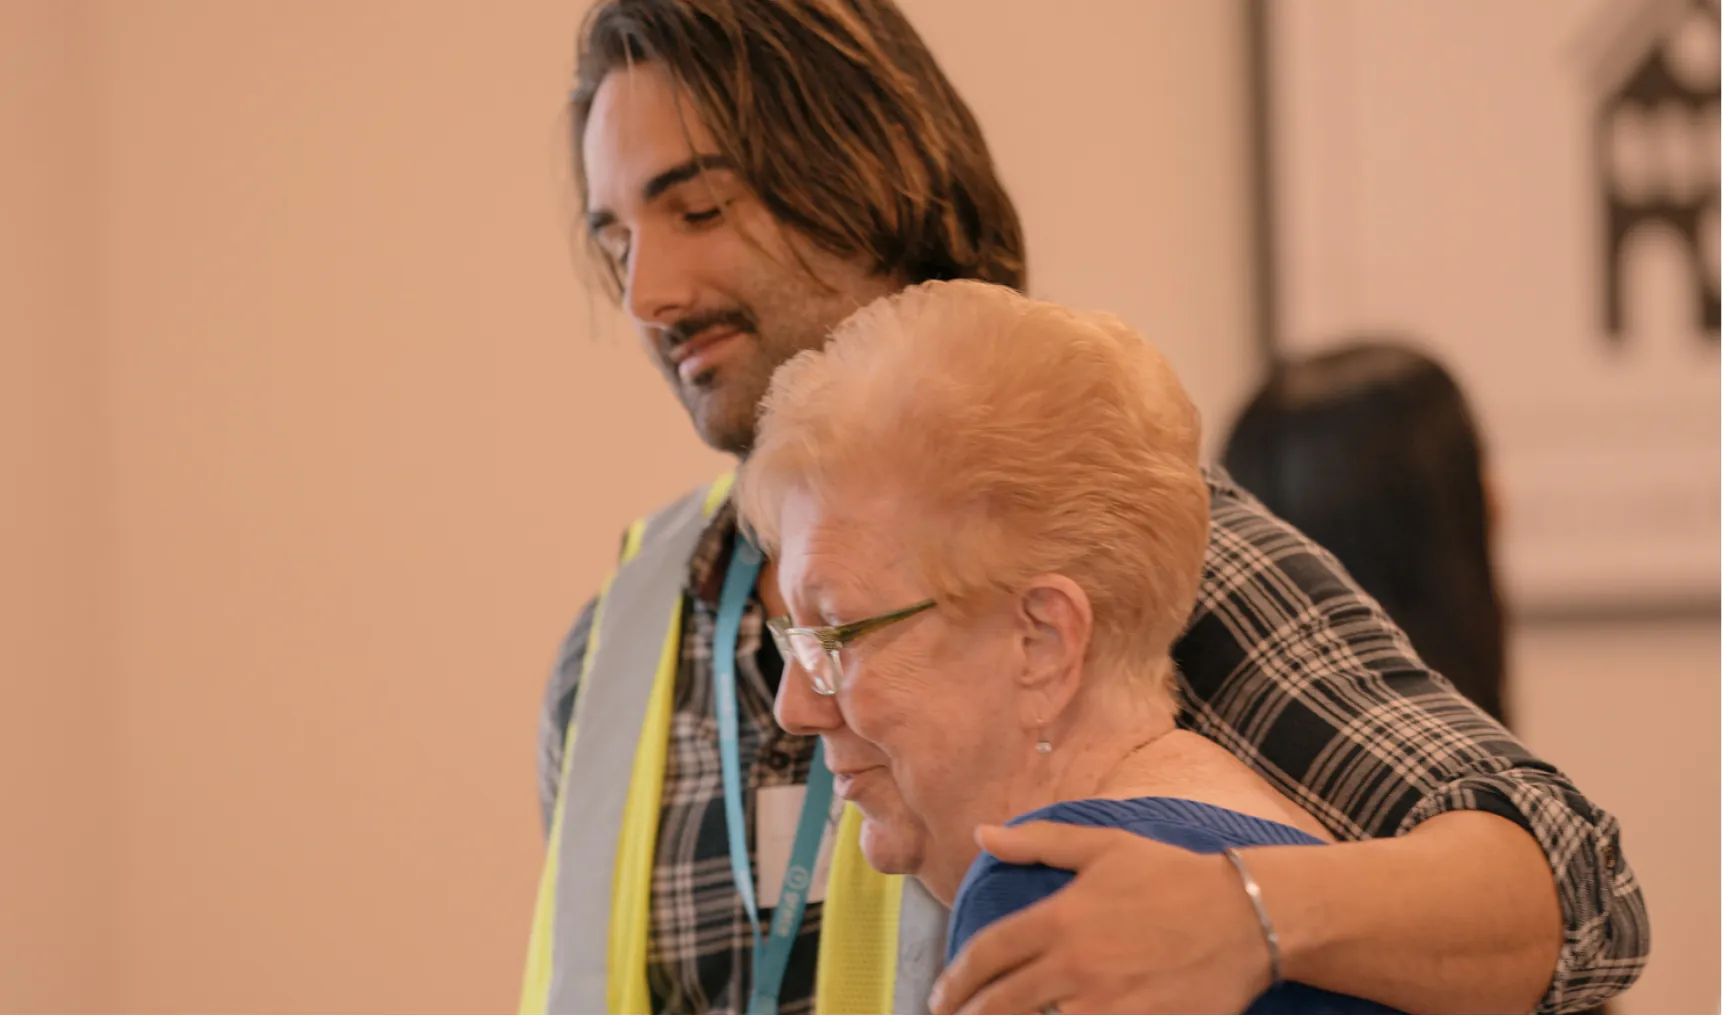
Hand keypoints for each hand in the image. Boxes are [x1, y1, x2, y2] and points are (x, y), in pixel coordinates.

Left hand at [929, 822, 1273, 1014]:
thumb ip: (1039, 843)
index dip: (954, 980)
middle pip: (1001, 1003)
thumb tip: (983, 834)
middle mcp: (1075, 966)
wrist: (1245, 915)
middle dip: (970, 1015)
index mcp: (1060, 918)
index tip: (940, 996)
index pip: (986, 955)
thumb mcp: (1104, 845)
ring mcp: (1107, 1004)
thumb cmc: (1172, 874)